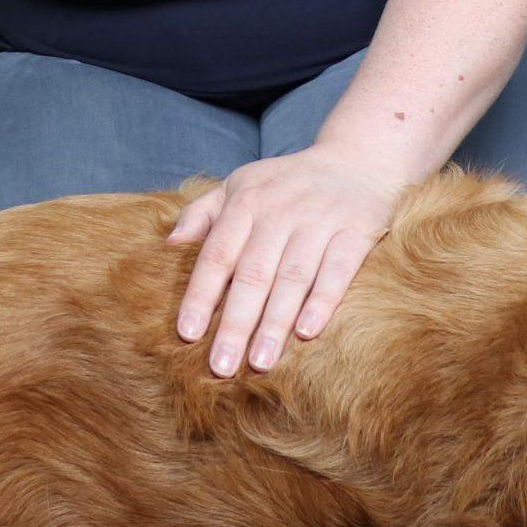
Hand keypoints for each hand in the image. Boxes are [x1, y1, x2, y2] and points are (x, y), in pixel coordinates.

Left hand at [165, 144, 404, 376]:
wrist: (357, 160)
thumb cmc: (287, 183)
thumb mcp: (241, 184)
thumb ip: (202, 213)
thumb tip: (169, 244)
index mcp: (246, 202)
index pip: (218, 254)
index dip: (201, 295)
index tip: (187, 334)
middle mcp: (280, 210)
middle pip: (253, 274)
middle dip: (236, 323)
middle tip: (222, 366)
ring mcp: (320, 220)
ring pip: (293, 278)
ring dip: (275, 323)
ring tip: (260, 362)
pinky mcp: (356, 231)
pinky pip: (338, 270)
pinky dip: (323, 301)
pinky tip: (307, 332)